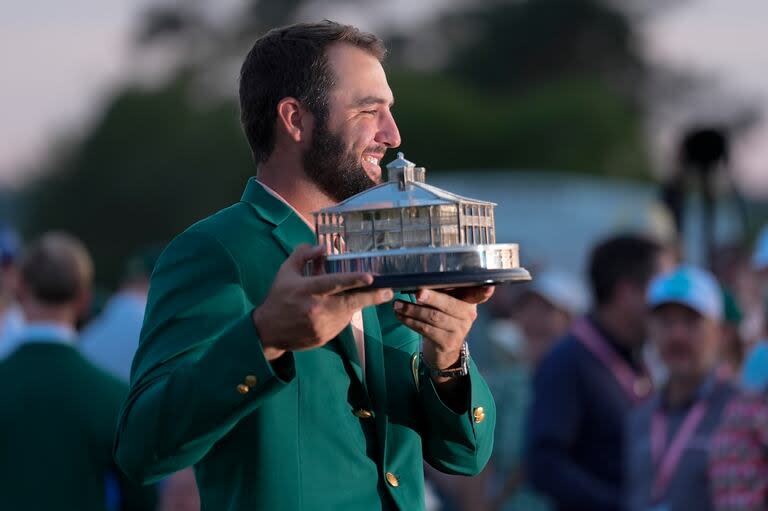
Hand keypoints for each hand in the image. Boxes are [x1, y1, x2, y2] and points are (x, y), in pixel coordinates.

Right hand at [252, 244, 392, 359]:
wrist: (268, 331)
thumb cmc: (279, 297)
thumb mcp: (287, 271)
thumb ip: (304, 255)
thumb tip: (323, 247)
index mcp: (306, 289)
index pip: (333, 283)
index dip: (354, 280)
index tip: (371, 277)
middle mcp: (315, 308)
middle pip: (350, 302)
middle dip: (372, 297)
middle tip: (388, 291)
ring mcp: (321, 326)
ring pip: (347, 312)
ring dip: (352, 304)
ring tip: (345, 297)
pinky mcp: (325, 338)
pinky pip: (341, 323)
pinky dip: (343, 314)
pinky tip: (333, 310)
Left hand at [393, 286, 493, 374]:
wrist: (444, 350)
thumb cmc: (443, 319)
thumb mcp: (447, 305)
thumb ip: (442, 292)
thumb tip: (421, 278)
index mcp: (469, 302)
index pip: (478, 294)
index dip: (483, 291)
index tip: (489, 287)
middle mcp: (468, 316)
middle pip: (448, 304)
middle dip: (431, 298)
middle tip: (417, 292)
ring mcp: (459, 331)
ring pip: (433, 317)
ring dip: (412, 310)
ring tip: (397, 305)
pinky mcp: (447, 343)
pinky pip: (425, 329)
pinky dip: (410, 321)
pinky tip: (400, 316)